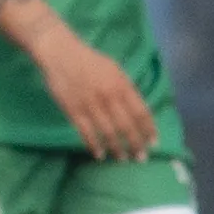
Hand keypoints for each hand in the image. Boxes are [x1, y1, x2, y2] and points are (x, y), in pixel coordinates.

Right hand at [34, 35, 161, 161]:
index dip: (149, 129)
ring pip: (108, 132)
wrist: (60, 54)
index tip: (154, 142)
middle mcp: (109, 96)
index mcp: (121, 85)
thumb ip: (126, 89)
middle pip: (127, 126)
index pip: (141, 112)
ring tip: (123, 159)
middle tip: (141, 158)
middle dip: (136, 144)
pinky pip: (86, 132)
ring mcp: (90, 105)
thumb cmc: (90, 61)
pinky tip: (99, 154)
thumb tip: (138, 110)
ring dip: (117, 148)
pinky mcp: (73, 110)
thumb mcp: (114, 69)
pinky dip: (94, 145)